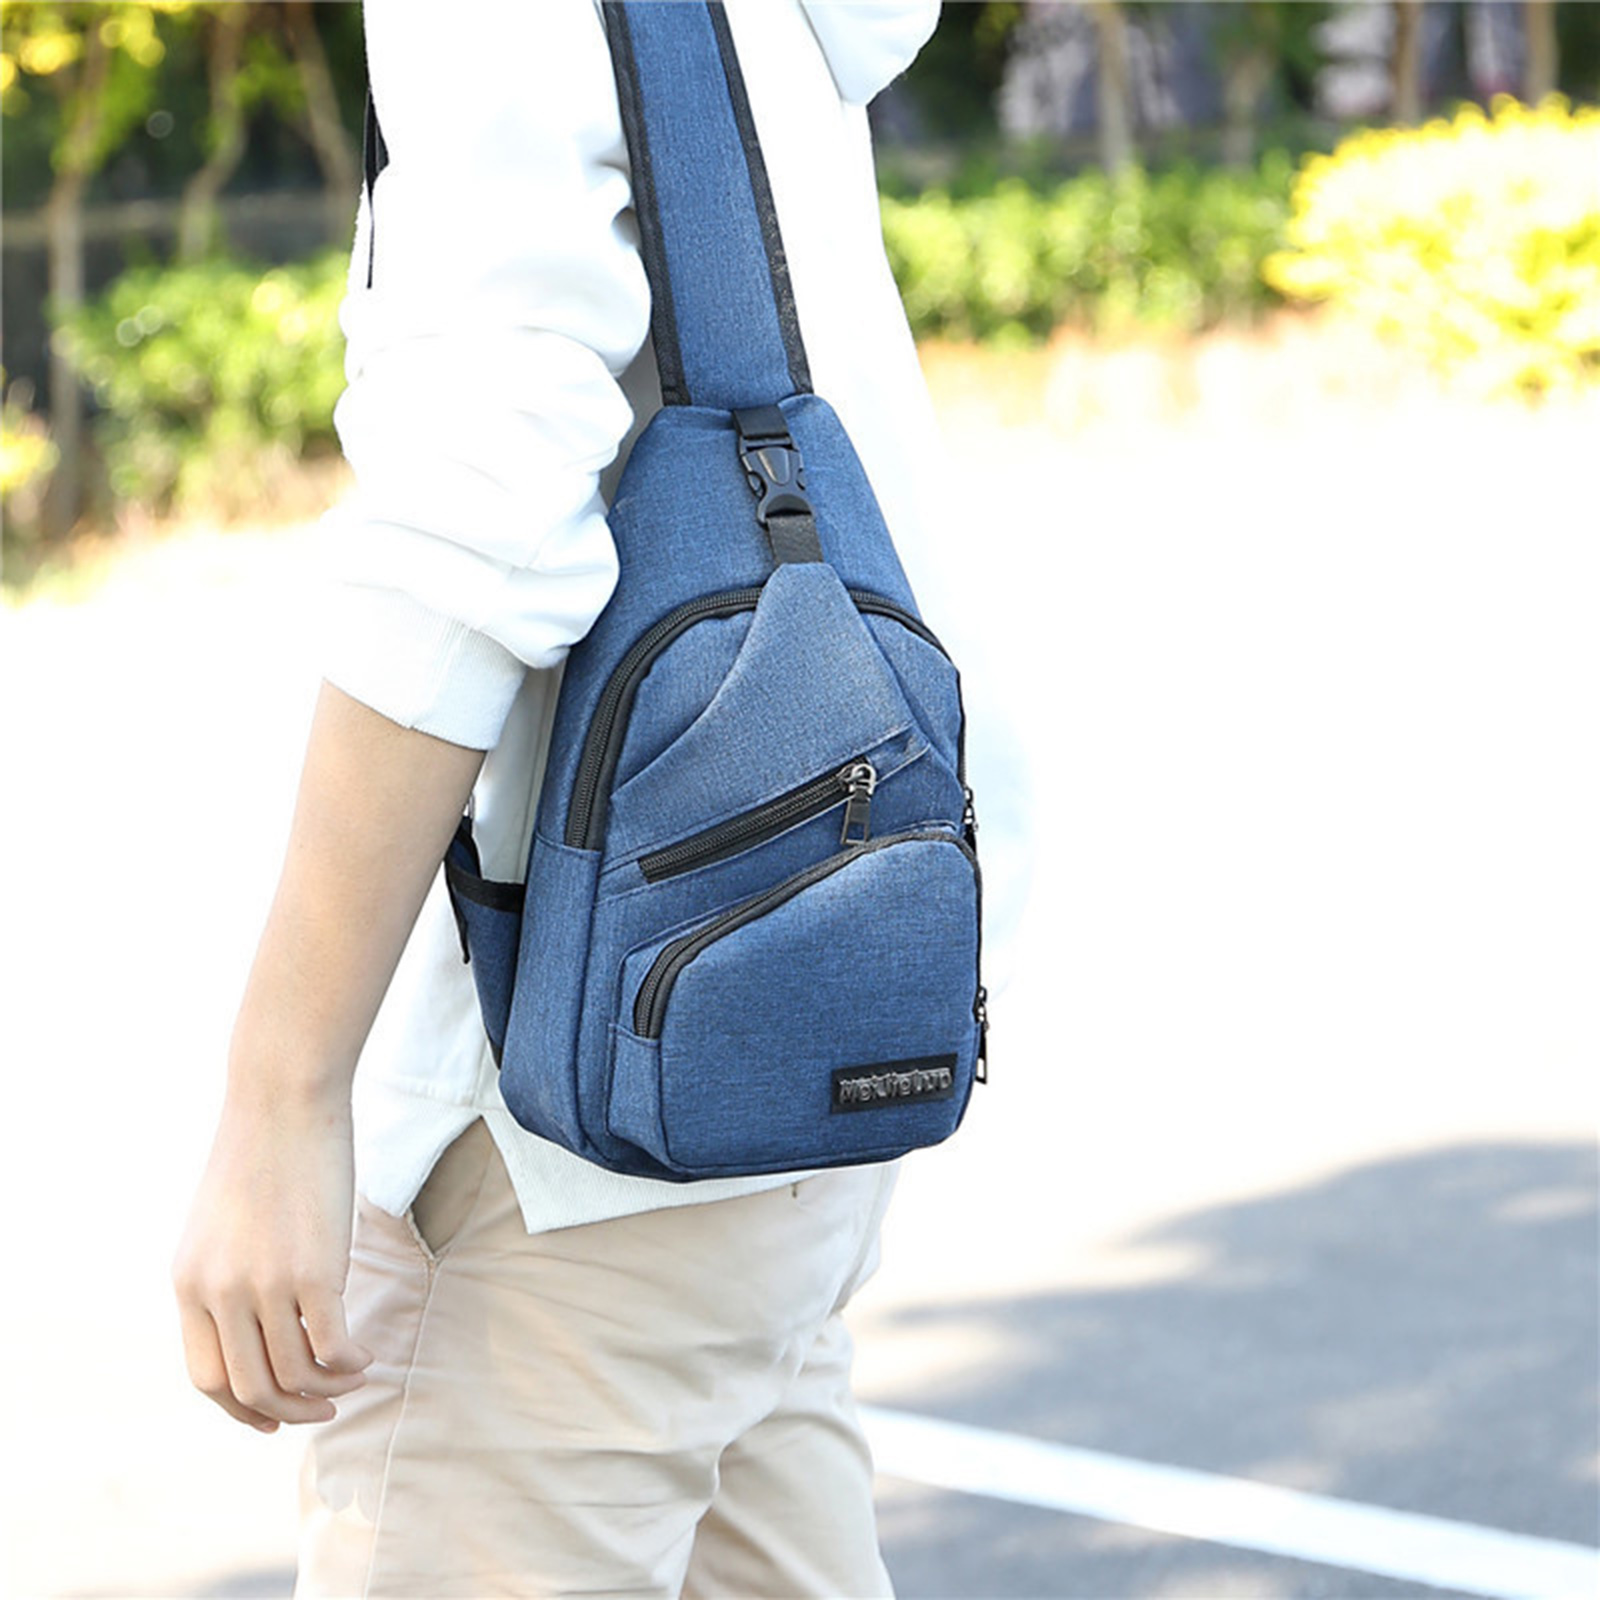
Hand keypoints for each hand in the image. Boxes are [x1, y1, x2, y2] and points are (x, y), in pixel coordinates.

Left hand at [172, 1086, 372, 1430]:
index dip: (242, 1410)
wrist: (283, 1100)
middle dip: (291, 1411)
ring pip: (295, 1374)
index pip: (208, 1379)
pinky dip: (351, 1363)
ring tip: (355, 1376)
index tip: (274, 1416)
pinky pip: (332, 1346)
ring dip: (329, 1389)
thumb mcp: (221, 1224)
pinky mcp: (314, 1271)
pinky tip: (367, 1355)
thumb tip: (259, 1321)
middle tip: (324, 1409)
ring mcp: (266, 1285)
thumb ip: (227, 1274)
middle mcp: (221, 1293)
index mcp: (190, 1284)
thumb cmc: (263, 1151)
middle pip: (252, 1388)